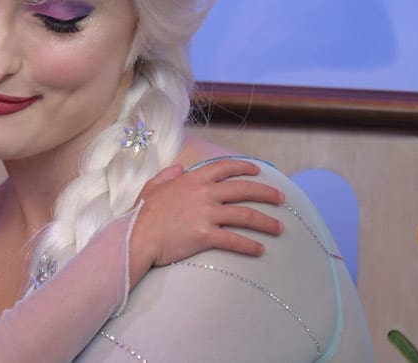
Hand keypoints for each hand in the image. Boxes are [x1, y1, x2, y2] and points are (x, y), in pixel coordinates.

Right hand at [132, 159, 284, 271]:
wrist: (136, 236)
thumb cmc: (142, 214)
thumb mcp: (152, 187)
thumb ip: (167, 175)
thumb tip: (179, 168)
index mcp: (192, 180)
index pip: (224, 168)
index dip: (243, 167)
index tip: (258, 171)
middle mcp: (203, 194)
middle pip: (243, 190)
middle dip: (266, 192)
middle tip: (281, 198)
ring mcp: (206, 214)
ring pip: (245, 215)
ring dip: (266, 222)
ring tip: (279, 228)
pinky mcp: (205, 236)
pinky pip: (234, 240)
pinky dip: (250, 246)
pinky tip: (260, 250)